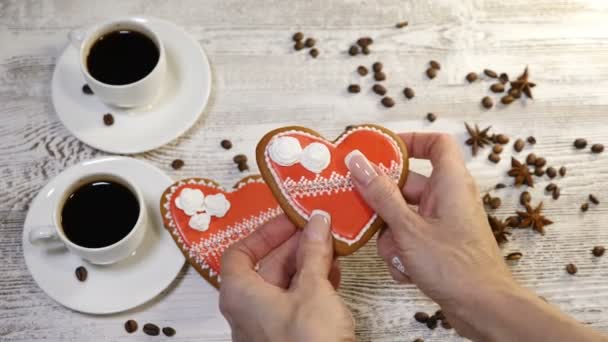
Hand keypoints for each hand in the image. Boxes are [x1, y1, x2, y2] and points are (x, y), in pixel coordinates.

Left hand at [219, 213, 354, 341]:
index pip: (239, 253)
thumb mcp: (312, 288)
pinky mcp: (290, 335)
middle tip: (318, 230)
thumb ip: (313, 252)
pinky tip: (335, 273)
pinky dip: (314, 284)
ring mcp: (269, 324)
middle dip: (296, 245)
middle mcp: (249, 310)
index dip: (264, 233)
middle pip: (267, 266)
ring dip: (309, 263)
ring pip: (286, 283)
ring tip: (332, 248)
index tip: (288, 220)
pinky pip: (297, 301)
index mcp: (240, 294)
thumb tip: (316, 224)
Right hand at [346, 133, 513, 335]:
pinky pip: (410, 236)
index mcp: (450, 182)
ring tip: (396, 253)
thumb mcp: (408, 228)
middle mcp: (448, 197)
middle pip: (407, 184)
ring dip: (391, 235)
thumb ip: (380, 194)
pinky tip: (405, 269)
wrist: (483, 308)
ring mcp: (444, 221)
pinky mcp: (439, 243)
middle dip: (384, 202)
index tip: (380, 151)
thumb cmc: (456, 267)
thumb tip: (359, 162)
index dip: (409, 141)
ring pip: (403, 214)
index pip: (435, 143)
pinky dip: (402, 251)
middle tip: (362, 208)